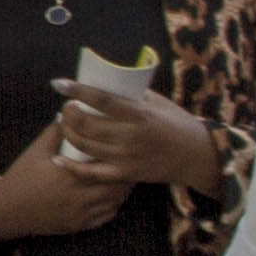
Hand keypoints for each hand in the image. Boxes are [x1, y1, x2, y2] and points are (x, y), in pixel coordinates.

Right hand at [0, 119, 131, 241]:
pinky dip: (111, 207)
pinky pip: (104, 218)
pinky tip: (110, 197)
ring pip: (114, 204)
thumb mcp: (36, 150)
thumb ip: (56, 131)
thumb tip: (71, 112)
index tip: (124, 150)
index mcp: (70, 175)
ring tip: (123, 180)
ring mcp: (80, 215)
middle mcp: (79, 197)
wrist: (6, 210)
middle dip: (125, 176)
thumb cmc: (21, 177)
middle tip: (129, 164)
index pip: (107, 168)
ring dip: (120, 192)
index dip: (120, 159)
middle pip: (116, 187)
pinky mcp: (78, 226)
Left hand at [54, 80, 220, 193]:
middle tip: (65, 108)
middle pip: (87, 124)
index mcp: (139, 113)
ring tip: (64, 124)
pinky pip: (92, 172)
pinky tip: (58, 158)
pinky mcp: (125, 174)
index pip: (101, 99)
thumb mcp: (159, 103)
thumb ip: (134, 94)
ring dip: (68, 133)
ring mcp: (126, 157)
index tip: (59, 84)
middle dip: (68, 114)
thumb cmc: (178, 124)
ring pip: (85, 146)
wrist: (196, 156)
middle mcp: (131, 136)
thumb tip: (107, 82)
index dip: (77, 91)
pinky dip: (72, 167)